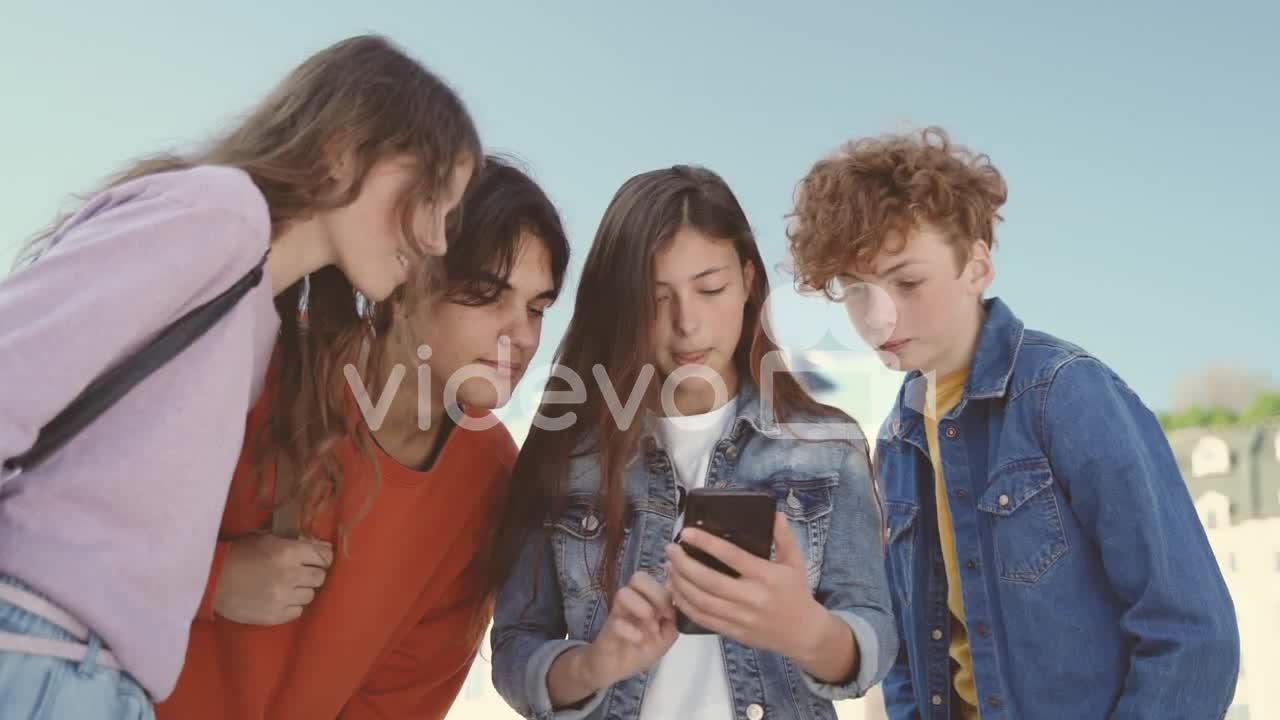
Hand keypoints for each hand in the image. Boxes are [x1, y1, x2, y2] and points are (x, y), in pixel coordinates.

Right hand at [212, 532, 333, 624]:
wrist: (211, 581)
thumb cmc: (240, 555)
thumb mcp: (268, 539)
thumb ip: (297, 542)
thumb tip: (325, 546)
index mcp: (288, 552)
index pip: (325, 556)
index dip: (323, 557)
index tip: (317, 559)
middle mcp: (289, 575)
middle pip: (320, 577)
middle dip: (313, 573)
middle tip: (300, 572)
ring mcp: (283, 597)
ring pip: (311, 595)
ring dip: (302, 590)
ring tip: (286, 585)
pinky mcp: (275, 616)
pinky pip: (298, 610)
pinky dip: (292, 605)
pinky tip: (279, 598)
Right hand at [580, 571, 677, 688]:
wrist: (616, 667)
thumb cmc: (642, 649)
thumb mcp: (667, 636)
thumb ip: (675, 619)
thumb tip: (677, 604)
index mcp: (648, 598)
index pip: (656, 577)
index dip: (668, 592)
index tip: (672, 614)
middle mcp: (632, 599)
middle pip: (639, 577)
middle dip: (656, 596)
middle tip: (662, 617)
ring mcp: (619, 612)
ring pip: (624, 593)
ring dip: (642, 610)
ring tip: (650, 629)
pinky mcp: (608, 628)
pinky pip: (617, 622)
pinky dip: (632, 633)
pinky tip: (639, 641)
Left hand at [665, 511, 829, 661]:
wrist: (803, 634)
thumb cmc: (796, 593)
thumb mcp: (795, 562)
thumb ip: (783, 537)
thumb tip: (774, 513)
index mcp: (766, 576)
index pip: (731, 556)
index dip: (706, 543)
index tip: (686, 533)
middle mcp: (751, 597)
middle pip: (708, 580)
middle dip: (683, 563)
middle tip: (670, 549)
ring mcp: (740, 617)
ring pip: (701, 601)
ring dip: (679, 583)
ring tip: (669, 567)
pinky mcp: (733, 632)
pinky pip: (703, 619)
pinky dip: (685, 605)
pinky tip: (675, 591)